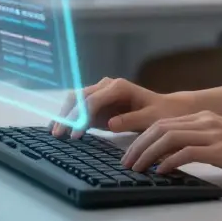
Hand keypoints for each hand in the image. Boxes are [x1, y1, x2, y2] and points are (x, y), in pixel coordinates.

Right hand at [51, 77, 194, 138]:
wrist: (166, 109)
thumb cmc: (161, 113)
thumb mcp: (150, 119)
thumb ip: (131, 120)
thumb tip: (109, 124)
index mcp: (119, 87)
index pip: (93, 101)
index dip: (82, 117)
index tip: (75, 135)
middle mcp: (107, 85)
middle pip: (80, 98)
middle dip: (67, 116)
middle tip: (58, 135)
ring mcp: (101, 92)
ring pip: (75, 100)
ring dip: (64, 115)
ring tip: (55, 133)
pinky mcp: (98, 103)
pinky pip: (79, 107)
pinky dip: (69, 117)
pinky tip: (60, 128)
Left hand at [120, 110, 221, 185]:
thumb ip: (201, 144)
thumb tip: (174, 158)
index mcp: (206, 118)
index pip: (164, 123)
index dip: (142, 137)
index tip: (130, 153)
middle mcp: (207, 121)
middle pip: (161, 128)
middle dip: (138, 146)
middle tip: (126, 163)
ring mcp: (215, 134)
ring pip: (169, 138)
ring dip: (148, 154)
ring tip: (137, 169)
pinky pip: (187, 153)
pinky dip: (169, 162)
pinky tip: (161, 172)